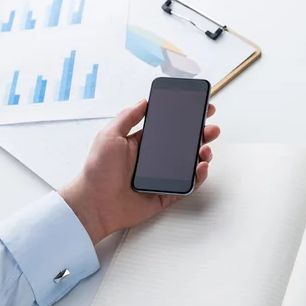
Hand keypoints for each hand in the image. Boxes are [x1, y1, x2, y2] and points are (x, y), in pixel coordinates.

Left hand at [59, 99, 220, 244]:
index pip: (170, 127)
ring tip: (205, 149)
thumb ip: (128, 117)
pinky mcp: (167, 194)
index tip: (201, 108)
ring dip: (203, 154)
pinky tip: (201, 167)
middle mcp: (155, 159)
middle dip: (202, 134)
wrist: (95, 204)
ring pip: (190, 163)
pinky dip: (198, 176)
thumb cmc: (97, 171)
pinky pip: (189, 185)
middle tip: (211, 128)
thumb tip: (144, 101)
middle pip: (185, 144)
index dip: (186, 118)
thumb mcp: (109, 136)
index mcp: (143, 143)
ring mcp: (163, 177)